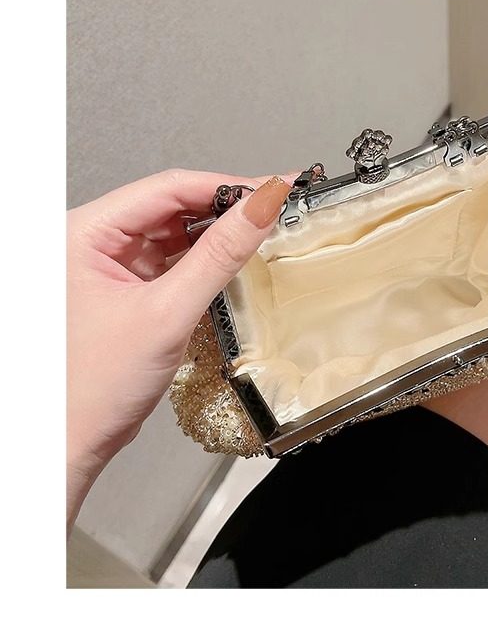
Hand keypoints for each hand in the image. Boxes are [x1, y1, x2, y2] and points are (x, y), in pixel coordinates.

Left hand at [66, 169, 292, 532]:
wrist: (70, 442)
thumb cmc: (90, 388)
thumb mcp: (167, 314)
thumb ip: (219, 256)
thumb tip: (259, 208)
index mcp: (84, 233)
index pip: (167, 188)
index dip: (226, 185)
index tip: (271, 189)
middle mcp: (93, 241)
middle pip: (173, 205)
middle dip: (226, 207)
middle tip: (276, 206)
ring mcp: (108, 265)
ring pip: (175, 232)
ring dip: (217, 234)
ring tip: (262, 231)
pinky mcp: (125, 288)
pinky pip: (172, 260)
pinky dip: (204, 261)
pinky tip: (233, 261)